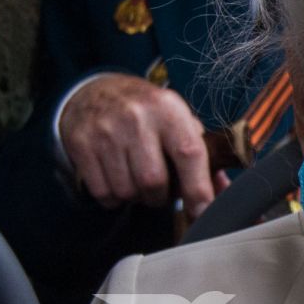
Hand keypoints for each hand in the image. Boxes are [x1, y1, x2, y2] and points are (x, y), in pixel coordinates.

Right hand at [60, 75, 214, 212]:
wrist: (94, 91)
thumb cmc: (146, 113)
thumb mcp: (176, 121)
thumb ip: (202, 155)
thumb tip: (222, 191)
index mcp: (168, 108)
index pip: (189, 153)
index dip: (198, 188)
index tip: (202, 212)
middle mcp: (137, 116)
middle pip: (154, 181)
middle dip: (160, 196)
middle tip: (158, 188)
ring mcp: (105, 130)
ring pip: (127, 191)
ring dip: (136, 196)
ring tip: (136, 179)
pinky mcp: (81, 143)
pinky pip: (103, 193)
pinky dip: (113, 197)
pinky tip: (116, 178)